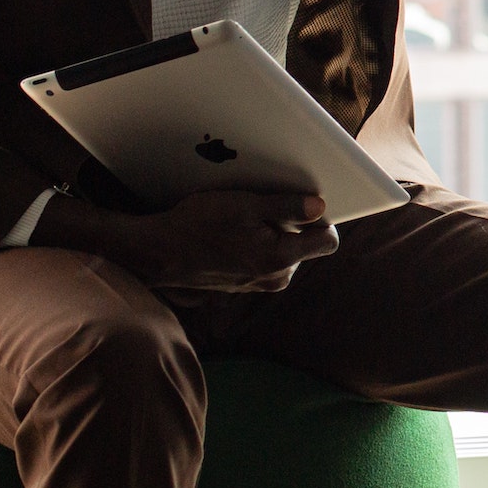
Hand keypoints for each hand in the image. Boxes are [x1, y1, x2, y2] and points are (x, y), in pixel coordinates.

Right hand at [103, 190, 337, 292]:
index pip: (328, 241)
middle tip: (265, 206)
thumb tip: (320, 207)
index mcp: (280, 260)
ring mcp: (259, 284)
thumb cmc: (199, 225)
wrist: (160, 252)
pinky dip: (258, 244)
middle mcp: (275, 278)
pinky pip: (266, 260)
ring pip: (285, 252)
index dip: (322, 219)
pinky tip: (234, 233)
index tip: (306, 203)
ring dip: (274, 234)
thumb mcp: (246, 206)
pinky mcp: (245, 284)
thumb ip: (287, 208)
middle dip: (293, 225)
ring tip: (245, 218)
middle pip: (306, 245)